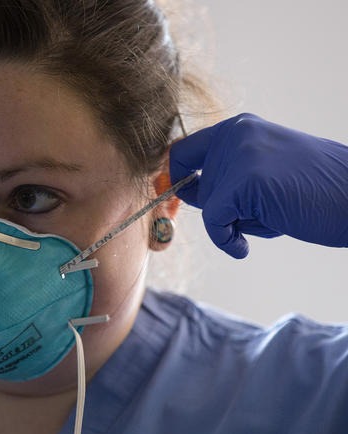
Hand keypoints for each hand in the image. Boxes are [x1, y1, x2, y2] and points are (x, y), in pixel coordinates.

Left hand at [169, 113, 347, 257]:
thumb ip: (227, 173)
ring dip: (236, 223)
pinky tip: (243, 248)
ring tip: (275, 214)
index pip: (184, 150)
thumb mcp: (266, 170)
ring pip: (209, 206)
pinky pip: (214, 223)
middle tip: (261, 211)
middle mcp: (236, 134)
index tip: (175, 196)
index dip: (174, 176)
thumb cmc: (317, 191)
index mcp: (240, 127)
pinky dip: (226, 241)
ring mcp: (240, 156)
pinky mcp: (245, 183)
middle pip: (196, 186)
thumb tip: (175, 188)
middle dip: (220, 209)